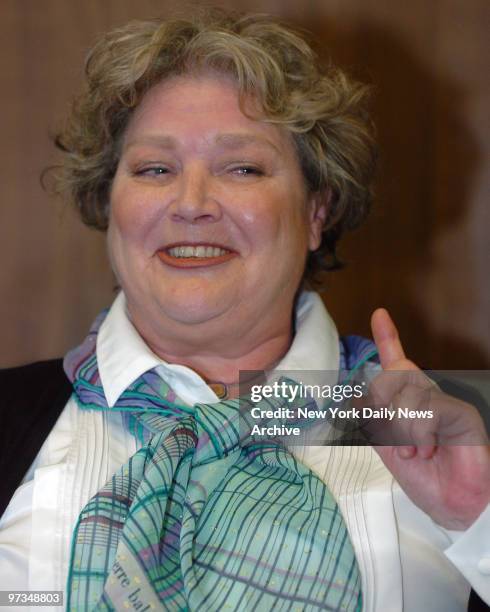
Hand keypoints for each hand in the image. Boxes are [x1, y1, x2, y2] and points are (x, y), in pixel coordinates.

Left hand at [368, 308, 489, 529]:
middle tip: (399, 444)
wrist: (450, 505)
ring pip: (407, 392)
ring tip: (415, 452)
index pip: (397, 362)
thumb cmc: (423, 477)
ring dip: (403, 429)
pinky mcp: (461, 412)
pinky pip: (427, 408)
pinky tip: (429, 450)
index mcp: (407, 402)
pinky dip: (420, 434)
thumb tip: (356, 398)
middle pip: (393, 375)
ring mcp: (444, 402)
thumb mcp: (386, 447)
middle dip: (386, 410)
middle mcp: (426, 396)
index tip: (379, 314)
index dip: (388, 337)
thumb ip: (373, 419)